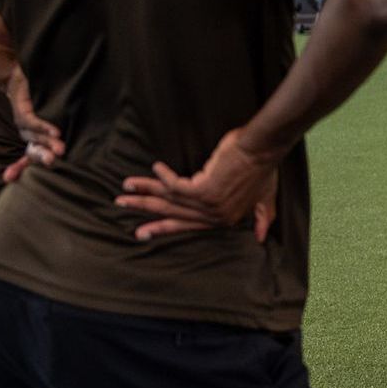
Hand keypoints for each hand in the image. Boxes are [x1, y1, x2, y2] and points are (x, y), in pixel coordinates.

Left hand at [0, 66, 63, 182]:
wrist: (21, 74)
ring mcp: (22, 124)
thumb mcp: (51, 115)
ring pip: (34, 138)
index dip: (19, 168)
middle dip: (42, 158)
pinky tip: (56, 132)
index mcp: (32, 138)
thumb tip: (81, 141)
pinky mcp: (22, 112)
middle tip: (53, 162)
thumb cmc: (41, 96)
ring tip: (61, 150)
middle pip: (33, 151)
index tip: (9, 178)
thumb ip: (59, 130)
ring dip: (48, 144)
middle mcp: (26, 134)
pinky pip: (32, 123)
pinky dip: (44, 128)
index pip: (28, 157)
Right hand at [114, 129, 279, 242]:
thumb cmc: (264, 170)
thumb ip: (261, 217)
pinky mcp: (204, 189)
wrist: (263, 149)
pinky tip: (155, 168)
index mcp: (223, 219)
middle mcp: (214, 216)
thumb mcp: (265, 197)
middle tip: (121, 206)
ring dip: (146, 190)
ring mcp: (209, 204)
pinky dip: (163, 177)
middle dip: (145, 209)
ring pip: (169, 198)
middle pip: (172, 213)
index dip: (164, 226)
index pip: (187, 225)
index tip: (143, 230)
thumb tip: (262, 237)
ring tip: (127, 186)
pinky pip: (175, 186)